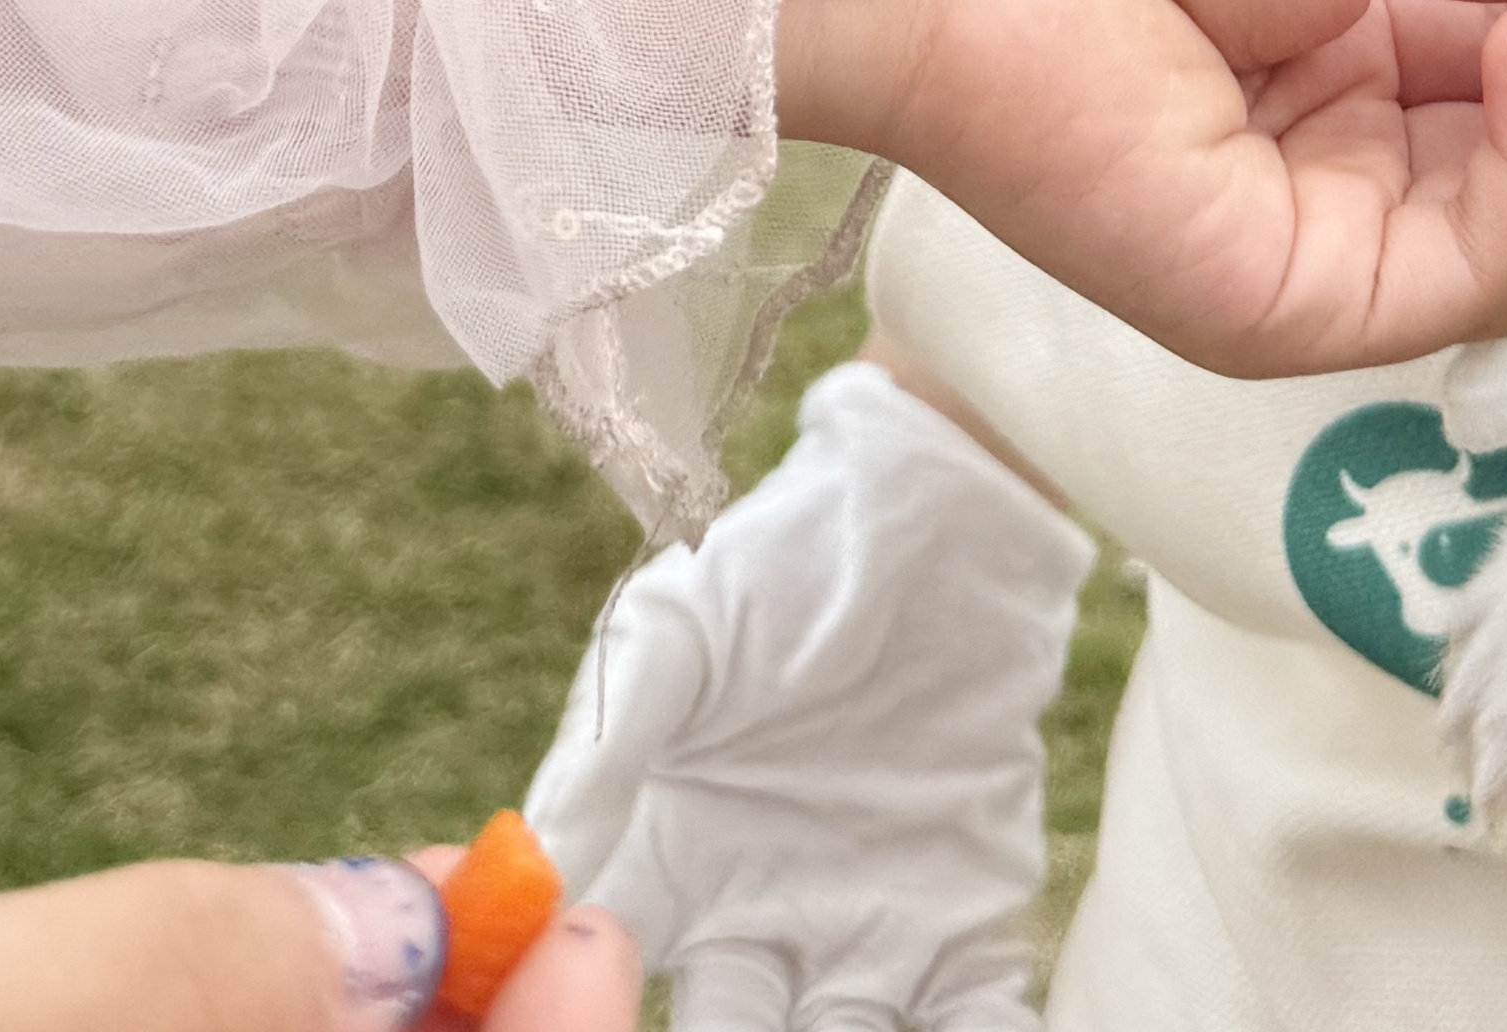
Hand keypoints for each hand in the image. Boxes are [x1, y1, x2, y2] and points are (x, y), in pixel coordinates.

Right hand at [526, 359, 1088, 1027]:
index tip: (593, 1021)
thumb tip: (533, 863)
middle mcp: (755, 931)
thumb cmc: (780, 569)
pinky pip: (973, 1022)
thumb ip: (605, 752)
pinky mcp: (966, 925)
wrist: (935, 524)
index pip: (606, 986)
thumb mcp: (671, 642)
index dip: (594, 1016)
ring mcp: (862, 939)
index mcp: (662, 876)